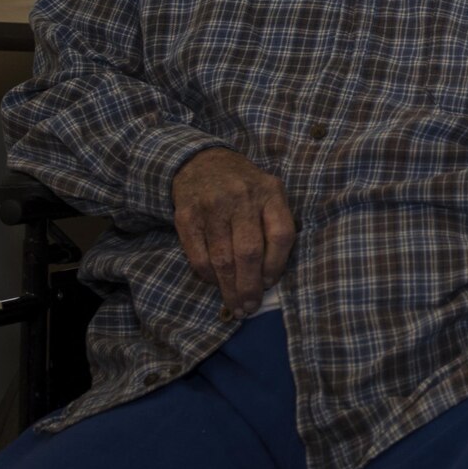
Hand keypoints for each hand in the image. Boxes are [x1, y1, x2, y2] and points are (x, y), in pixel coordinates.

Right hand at [171, 147, 294, 317]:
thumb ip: (274, 223)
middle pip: (250, 252)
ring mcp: (212, 207)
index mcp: (270, 192)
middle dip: (251, 286)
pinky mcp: (186, 217)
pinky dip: (208, 277)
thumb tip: (272, 275)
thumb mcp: (268, 193)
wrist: (201, 162)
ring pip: (223, 259)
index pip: (281, 235)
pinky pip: (198, 257)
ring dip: (230, 288)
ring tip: (236, 305)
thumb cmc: (243, 186)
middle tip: (250, 307)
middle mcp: (242, 197)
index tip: (271, 283)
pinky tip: (216, 283)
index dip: (277, 265)